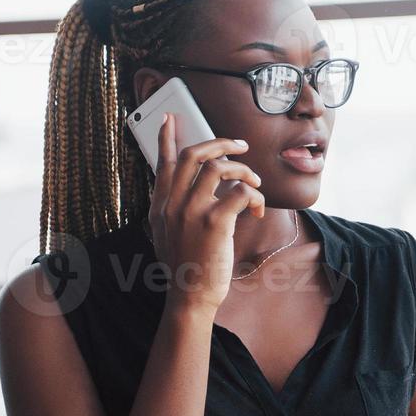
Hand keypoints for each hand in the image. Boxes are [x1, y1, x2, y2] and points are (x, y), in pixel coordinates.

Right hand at [146, 111, 264, 315]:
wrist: (190, 296)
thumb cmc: (186, 266)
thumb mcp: (167, 234)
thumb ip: (174, 208)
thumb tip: (191, 187)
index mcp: (160, 205)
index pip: (163, 162)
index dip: (167, 137)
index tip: (170, 118)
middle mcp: (172, 203)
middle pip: (193, 154)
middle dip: (220, 143)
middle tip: (240, 146)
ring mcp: (192, 211)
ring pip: (220, 168)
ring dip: (245, 171)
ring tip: (254, 184)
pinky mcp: (214, 222)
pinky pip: (240, 192)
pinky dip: (254, 196)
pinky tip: (256, 210)